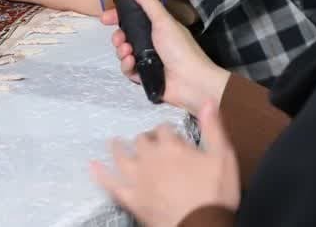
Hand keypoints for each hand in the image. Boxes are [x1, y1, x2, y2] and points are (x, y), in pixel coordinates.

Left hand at [90, 102, 240, 226]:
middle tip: (149, 142)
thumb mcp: (223, 157)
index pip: (164, 129)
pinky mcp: (132, 198)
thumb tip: (207, 101)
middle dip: (145, 138)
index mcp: (171, 147)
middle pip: (142, 140)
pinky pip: (111, 184)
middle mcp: (150, 158)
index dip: (167, 130)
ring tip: (113, 142)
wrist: (203, 226)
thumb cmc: (215, 194)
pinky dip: (100, 174)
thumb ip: (213, 128)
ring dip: (117, 148)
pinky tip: (92, 166)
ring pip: (121, 157)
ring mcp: (138, 179)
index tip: (171, 134)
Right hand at [101, 0, 229, 111]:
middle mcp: (152, 42)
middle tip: (119, 38)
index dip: (118, 17)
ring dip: (121, 50)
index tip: (106, 17)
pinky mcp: (144, 77)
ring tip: (127, 51)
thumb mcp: (163, 21)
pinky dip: (127, 66)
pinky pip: (128, 70)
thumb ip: (148, 2)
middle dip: (118, 36)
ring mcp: (148, 60)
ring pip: (124, 53)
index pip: (133, 18)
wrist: (192, 82)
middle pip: (126, 36)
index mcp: (158, 27)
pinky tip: (131, 63)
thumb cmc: (180, 49)